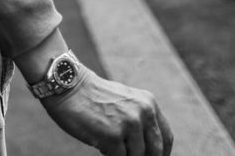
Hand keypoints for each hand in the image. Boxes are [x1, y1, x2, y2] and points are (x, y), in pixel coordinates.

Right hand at [40, 69, 172, 155]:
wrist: (69, 86)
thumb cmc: (94, 97)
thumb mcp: (126, 102)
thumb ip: (140, 119)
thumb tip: (148, 148)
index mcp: (149, 103)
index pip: (165, 137)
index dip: (162, 154)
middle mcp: (143, 112)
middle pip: (155, 151)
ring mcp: (129, 124)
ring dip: (124, 155)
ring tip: (109, 144)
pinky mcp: (113, 136)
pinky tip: (101, 145)